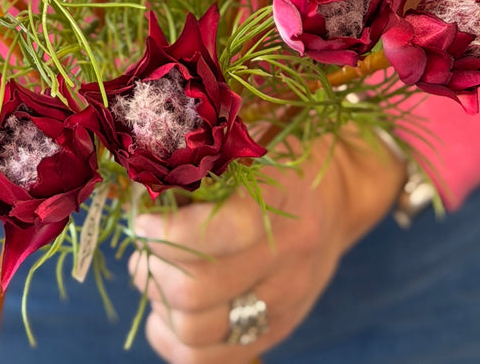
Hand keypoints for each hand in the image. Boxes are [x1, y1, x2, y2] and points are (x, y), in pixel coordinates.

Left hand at [128, 131, 405, 362]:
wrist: (338, 196)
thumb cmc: (282, 156)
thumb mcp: (253, 139)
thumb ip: (205, 149)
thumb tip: (141, 161)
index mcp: (282, 202)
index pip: (214, 236)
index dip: (163, 233)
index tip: (141, 220)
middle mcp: (287, 261)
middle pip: (198, 292)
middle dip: (154, 269)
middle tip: (142, 247)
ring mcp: (283, 304)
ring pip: (199, 332)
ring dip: (159, 305)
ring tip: (152, 274)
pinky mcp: (275, 331)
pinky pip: (211, 362)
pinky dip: (173, 343)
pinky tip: (163, 316)